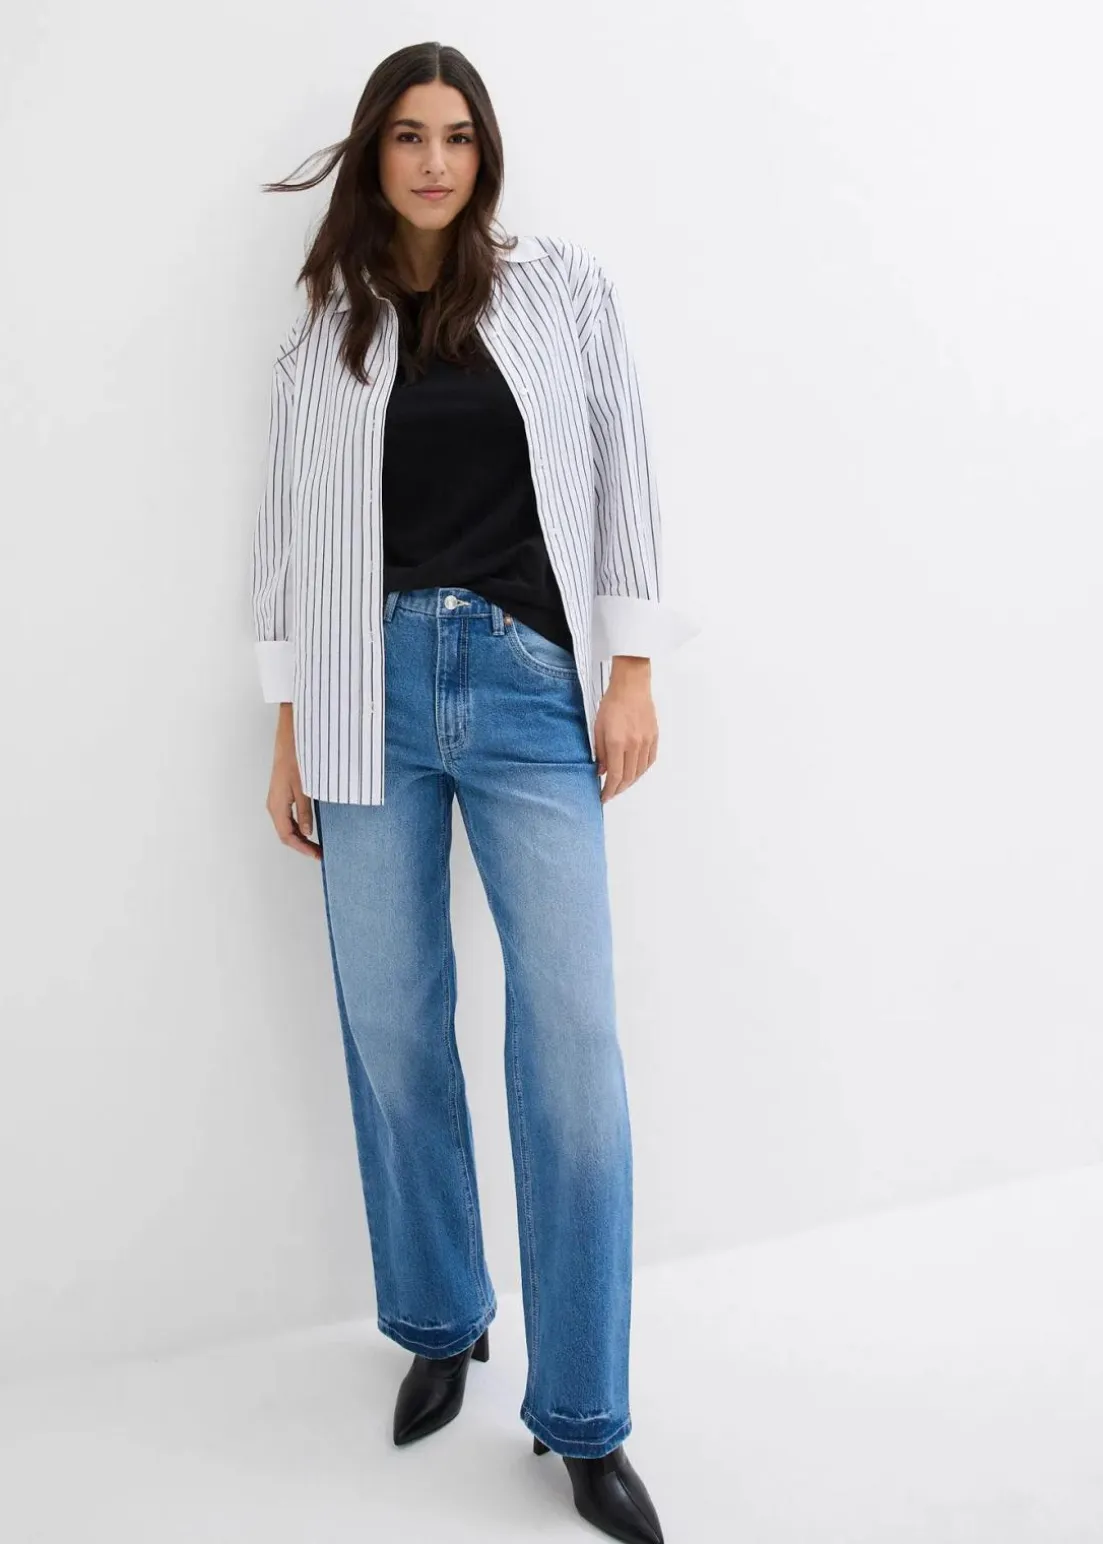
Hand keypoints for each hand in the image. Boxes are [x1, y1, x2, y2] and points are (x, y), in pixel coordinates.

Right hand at [267, 705, 321, 858]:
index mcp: (277, 805)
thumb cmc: (295, 758)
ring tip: (316, 844)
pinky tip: (310, 828)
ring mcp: (277, 799)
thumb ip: (305, 811)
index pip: (288, 836)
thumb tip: (307, 831)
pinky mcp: (282, 793)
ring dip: (300, 837)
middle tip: (319, 853)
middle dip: (302, 846)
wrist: (289, 737)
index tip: (317, 855)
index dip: (302, 848)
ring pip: (286, 826)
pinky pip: (287, 816)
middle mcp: (274, 805)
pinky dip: (298, 826)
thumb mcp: (304, 787)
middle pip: (286, 833)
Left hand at [594, 657, 657, 802]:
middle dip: (618, 789)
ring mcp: (646, 742)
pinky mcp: (654, 737)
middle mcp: (633, 745)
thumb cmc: (613, 702)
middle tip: (611, 793)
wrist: (631, 687)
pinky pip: (649, 761)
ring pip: (640, 771)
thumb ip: (599, 752)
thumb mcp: (597, 727)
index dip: (609, 790)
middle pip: (628, 777)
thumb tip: (601, 771)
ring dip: (630, 782)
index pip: (615, 776)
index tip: (604, 797)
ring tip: (622, 785)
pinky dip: (642, 771)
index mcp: (617, 743)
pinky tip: (636, 772)